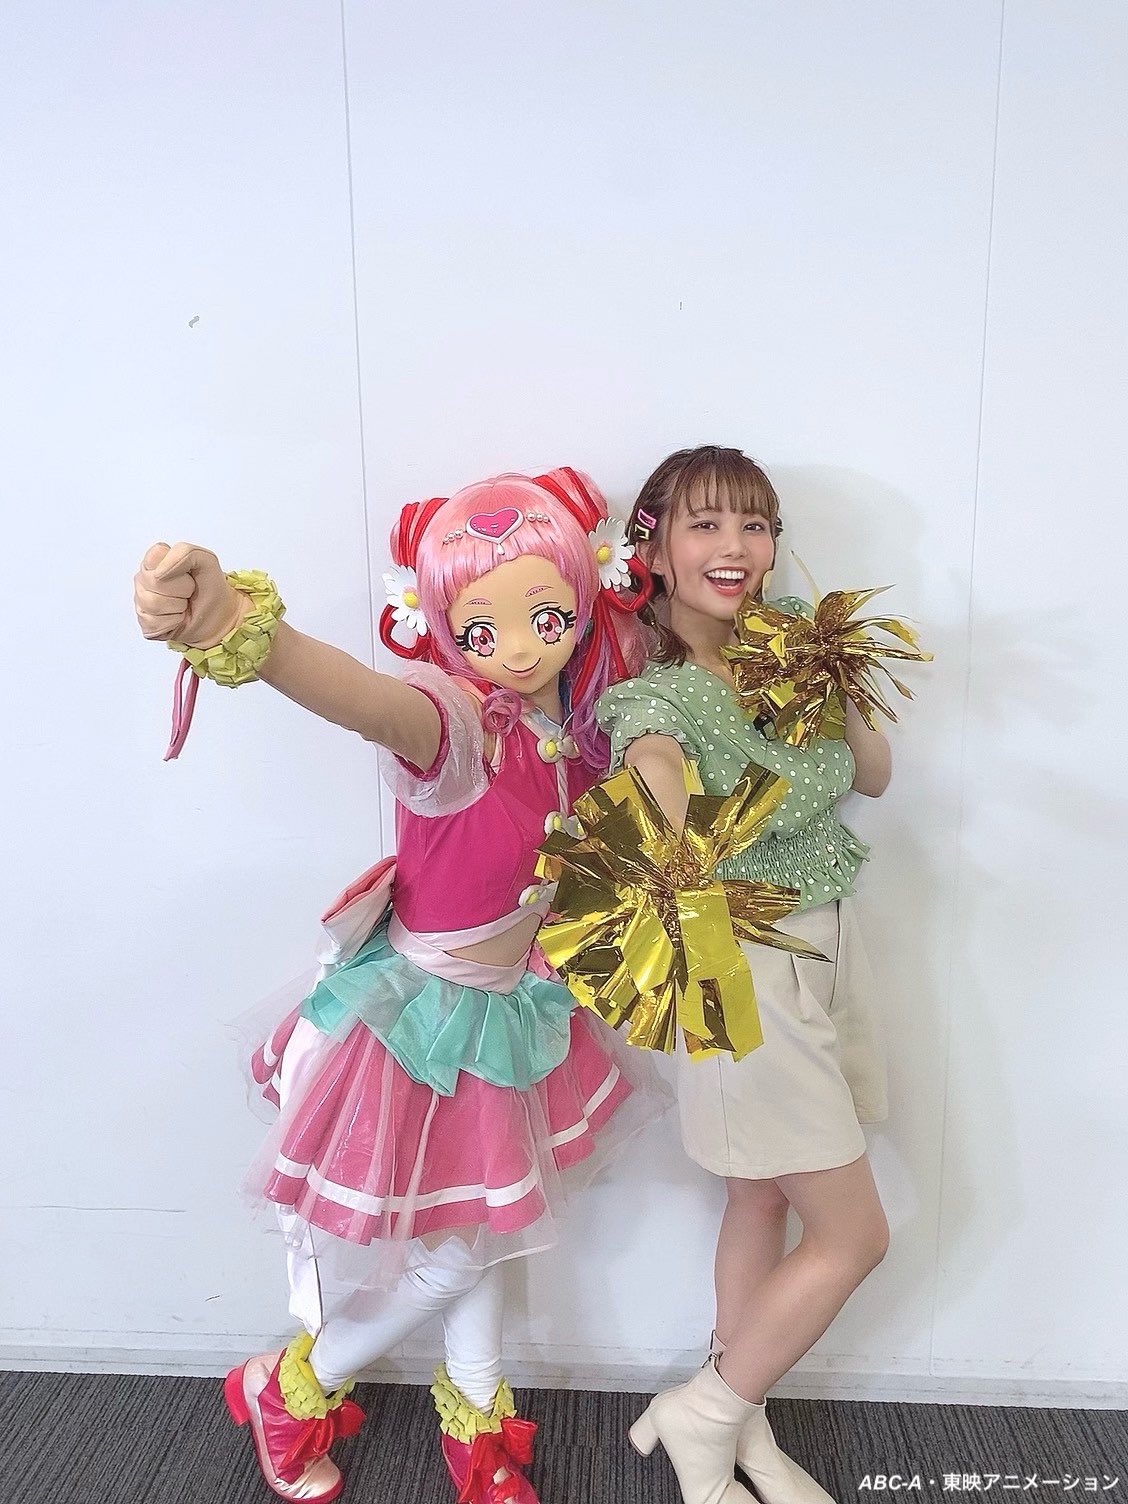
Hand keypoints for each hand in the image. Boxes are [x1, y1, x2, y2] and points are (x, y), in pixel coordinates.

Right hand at [133, 542, 248, 647]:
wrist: (218, 616)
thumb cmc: (209, 588)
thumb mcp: (207, 561)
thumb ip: (184, 553)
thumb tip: (159, 572)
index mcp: (155, 560)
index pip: (156, 554)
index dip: (177, 565)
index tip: (188, 573)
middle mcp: (144, 579)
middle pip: (156, 581)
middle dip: (182, 588)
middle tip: (189, 592)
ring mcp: (142, 601)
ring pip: (153, 603)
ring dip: (178, 606)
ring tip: (184, 605)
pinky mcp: (144, 622)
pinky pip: (154, 622)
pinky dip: (174, 622)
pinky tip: (178, 618)